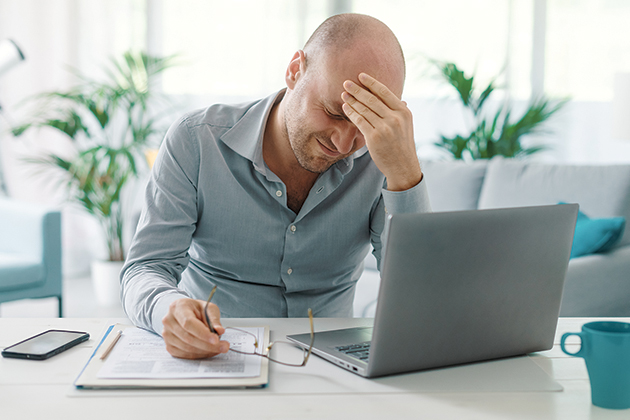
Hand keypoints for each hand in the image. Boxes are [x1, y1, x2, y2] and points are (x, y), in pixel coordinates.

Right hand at [161, 297, 229, 358]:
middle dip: (208, 345)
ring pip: (187, 348)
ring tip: (219, 348)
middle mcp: (169, 321)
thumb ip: (214, 319)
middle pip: (188, 338)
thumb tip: (219, 331)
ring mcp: (167, 335)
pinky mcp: (169, 346)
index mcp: (177, 307)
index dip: (202, 333)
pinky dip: (199, 355)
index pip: (188, 323)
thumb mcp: (208, 308)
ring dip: (205, 351)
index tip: (216, 339)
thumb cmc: (196, 310)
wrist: (184, 313)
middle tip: (224, 346)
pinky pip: (184, 355)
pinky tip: (209, 351)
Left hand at [341, 73, 421, 190]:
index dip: (371, 83)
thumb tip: (400, 98)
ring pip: (364, 109)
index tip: (361, 75)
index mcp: (404, 112)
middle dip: (357, 90)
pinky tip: (345, 108)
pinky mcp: (374, 137)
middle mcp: (395, 118)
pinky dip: (351, 113)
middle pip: (372, 99)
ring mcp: (385, 127)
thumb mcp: (406, 125)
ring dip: (352, 100)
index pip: (385, 92)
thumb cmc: (402, 145)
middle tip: (346, 82)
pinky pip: (359, 121)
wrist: (403, 167)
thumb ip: (400, 111)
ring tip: (343, 94)